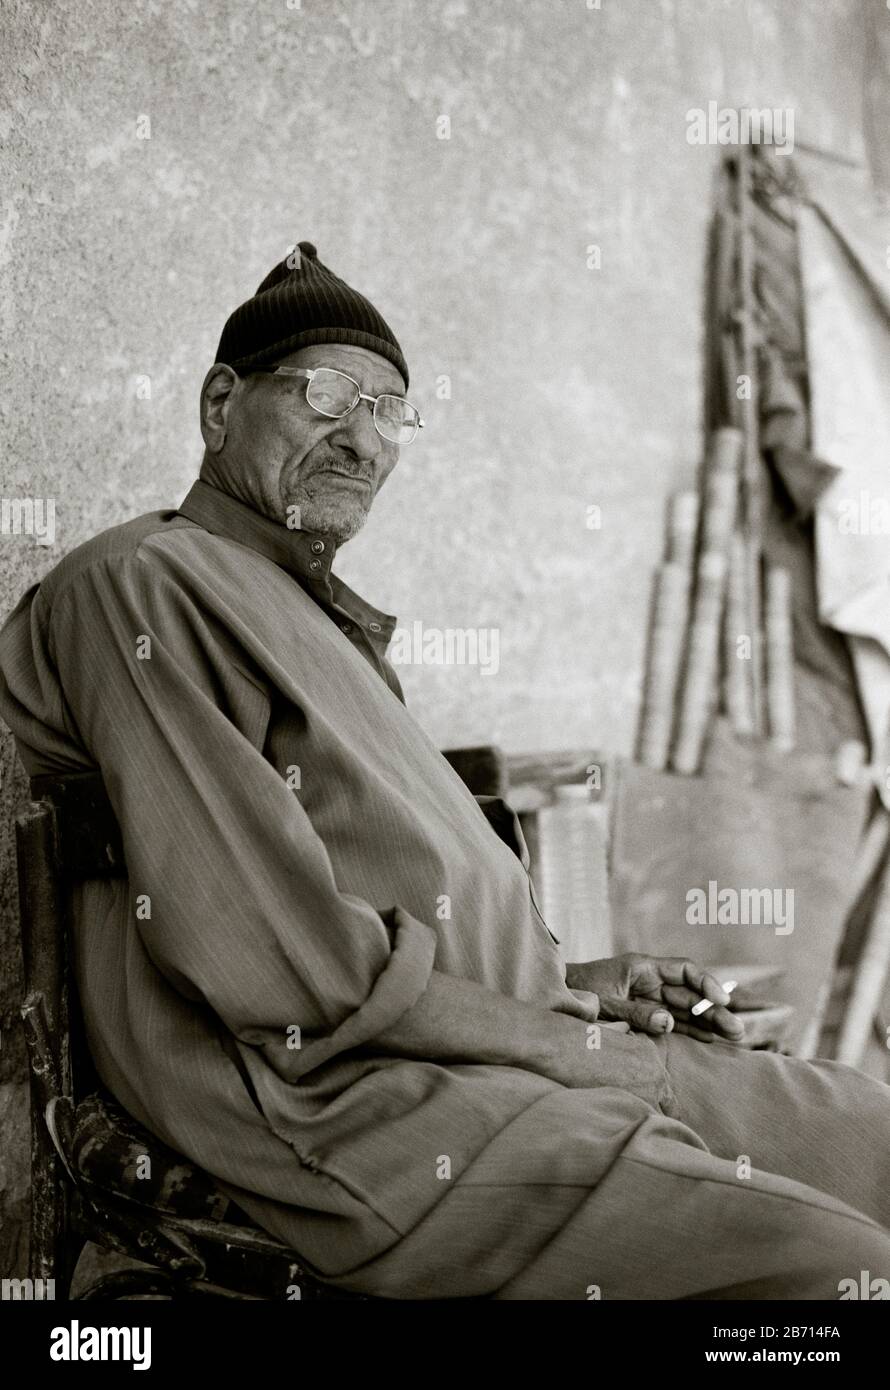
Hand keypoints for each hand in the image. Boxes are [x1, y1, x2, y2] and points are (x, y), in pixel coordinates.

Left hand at [564, 953, 744, 1043]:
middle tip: (738, 1030)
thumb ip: (636, 1013)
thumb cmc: (577, 991)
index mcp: (643, 968)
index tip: (722, 1000)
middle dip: (715, 1010)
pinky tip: (709, 1038)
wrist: (554, 996)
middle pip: (691, 993)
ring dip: (709, 1022)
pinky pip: (672, 1020)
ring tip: (734, 1036)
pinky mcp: (643, 1013)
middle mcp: (650, 981)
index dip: (707, 983)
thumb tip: (668, 1024)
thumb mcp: (606, 1002)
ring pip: (686, 1009)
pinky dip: (690, 1028)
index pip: (685, 970)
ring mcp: (648, 997)